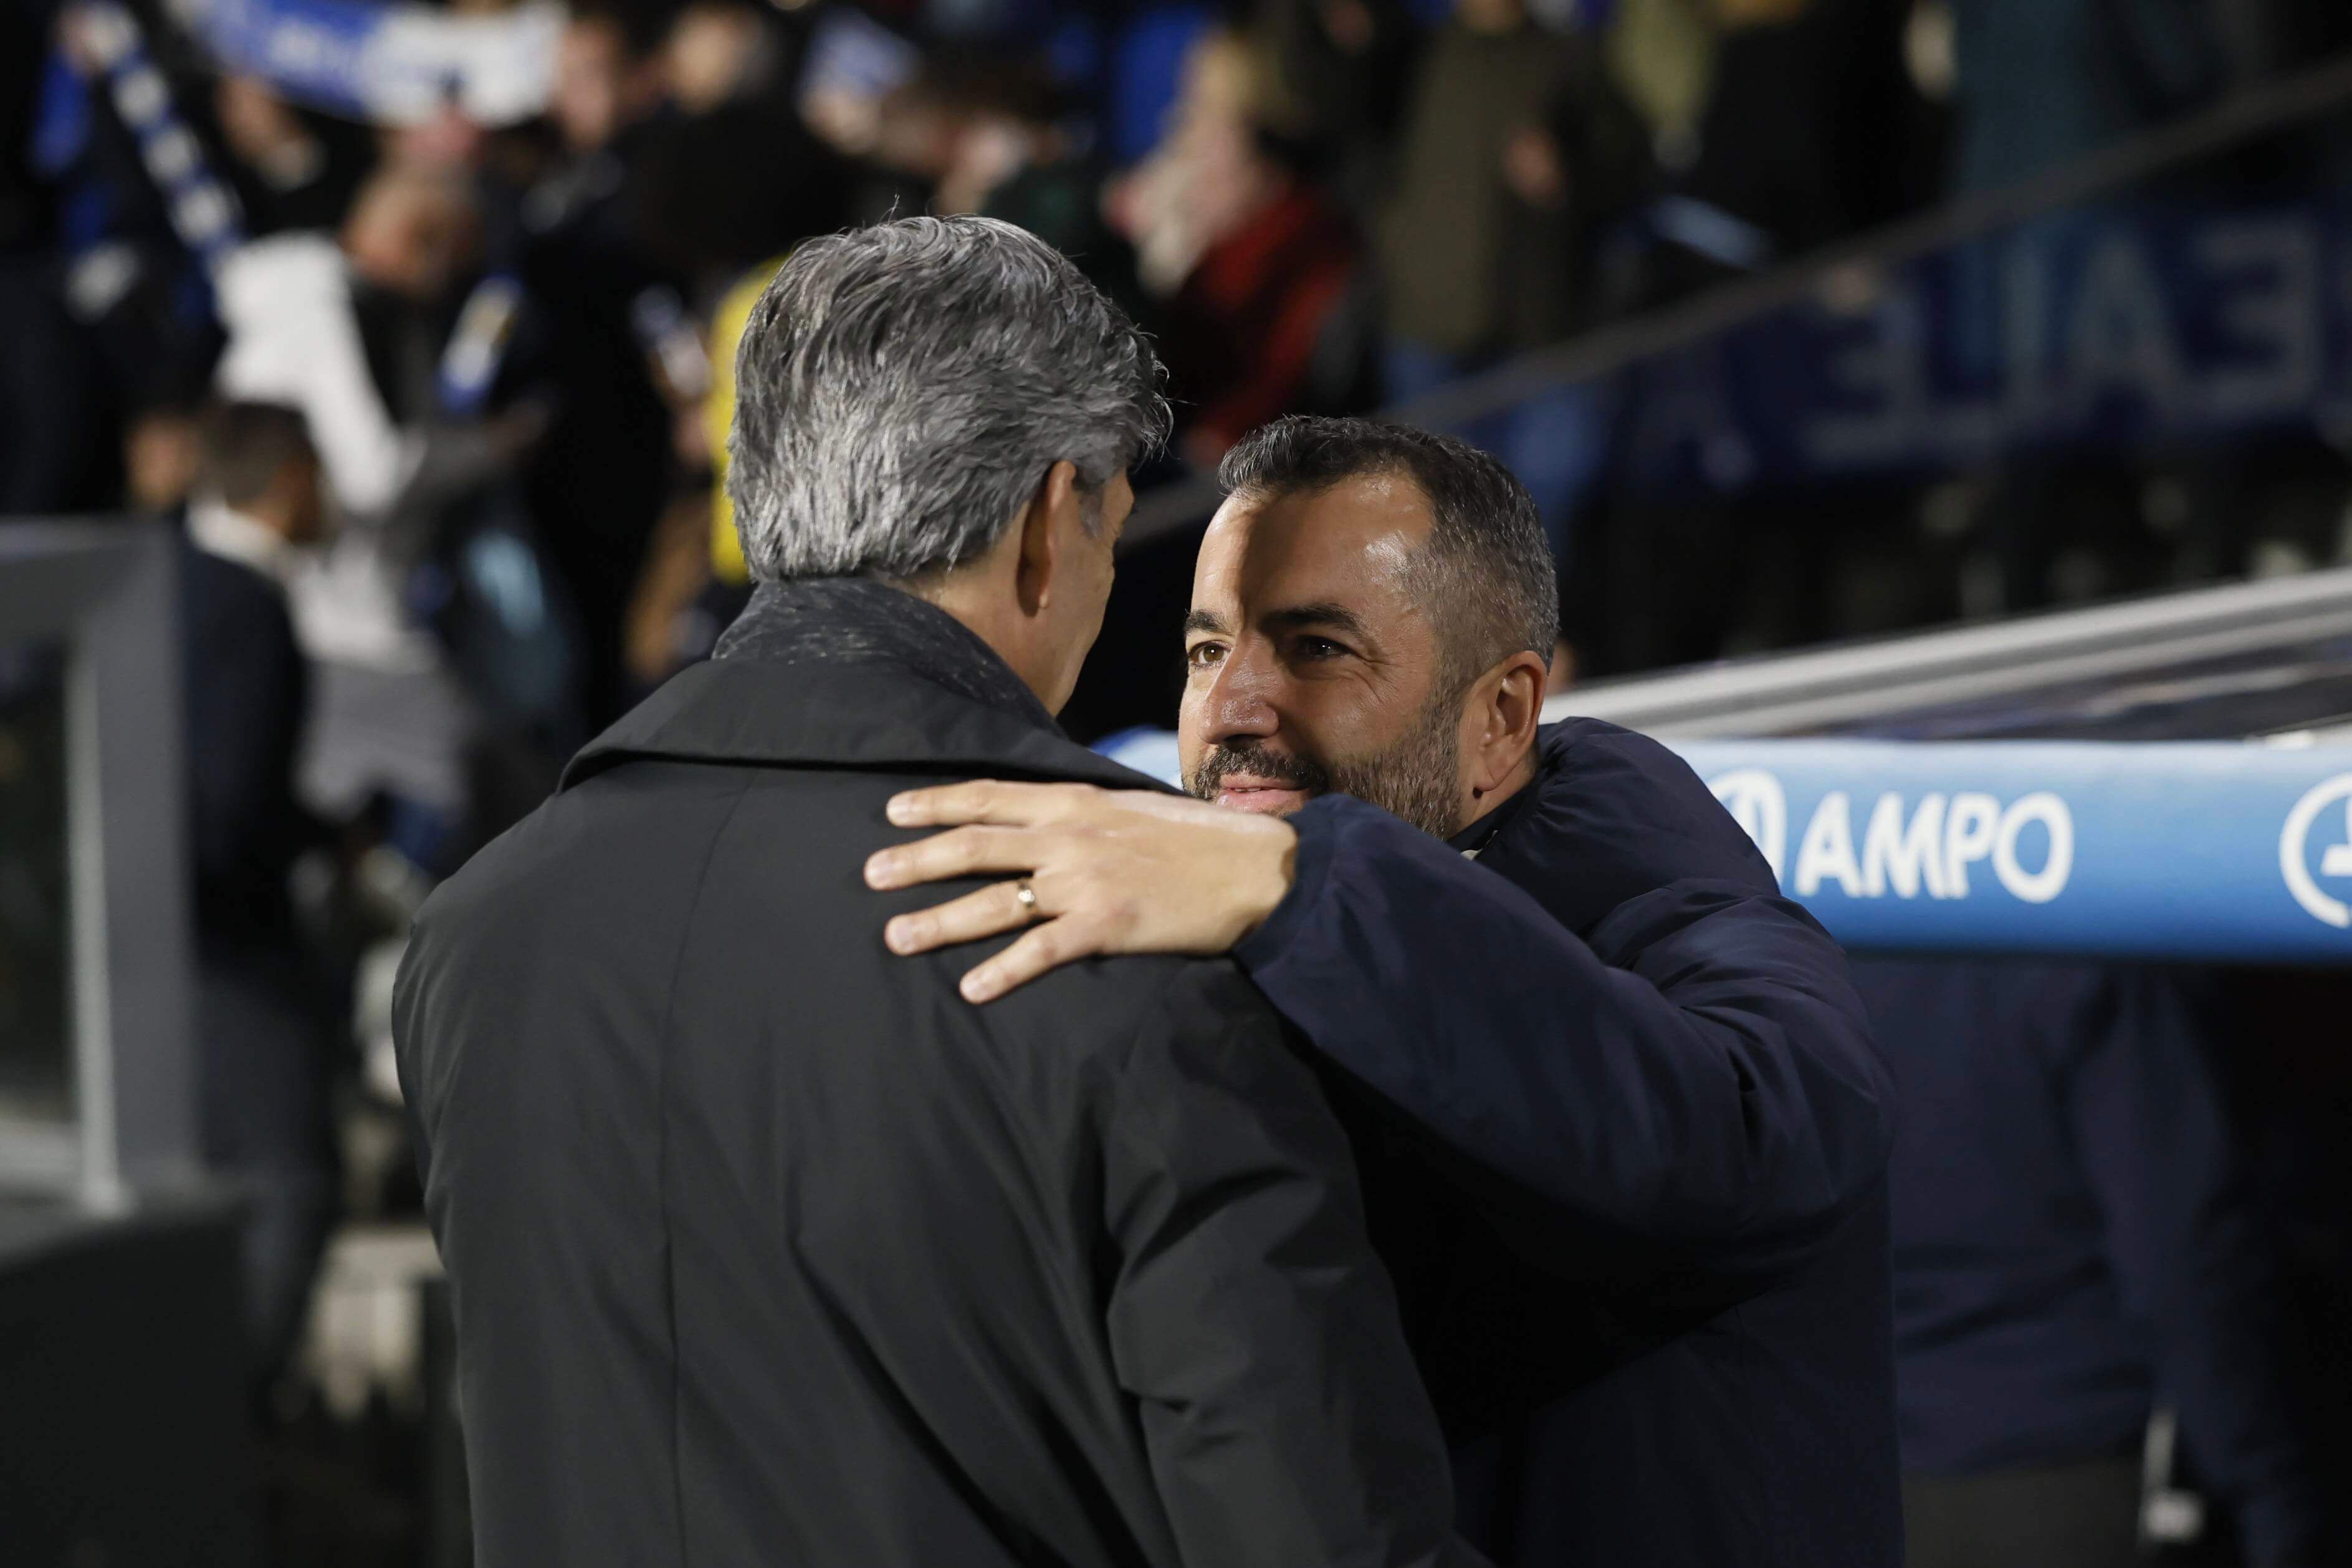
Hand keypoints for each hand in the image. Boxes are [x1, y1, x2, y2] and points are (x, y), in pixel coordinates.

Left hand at [864, 782, 1298, 1001]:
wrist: (1256, 868)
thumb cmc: (1197, 840)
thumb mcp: (1130, 807)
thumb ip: (1081, 812)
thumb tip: (1042, 820)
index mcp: (1075, 800)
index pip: (987, 797)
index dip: (935, 804)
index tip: (892, 812)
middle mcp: (1069, 835)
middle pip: (974, 846)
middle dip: (916, 860)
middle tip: (869, 875)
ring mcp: (1085, 881)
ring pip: (995, 901)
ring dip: (939, 920)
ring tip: (896, 936)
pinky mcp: (1107, 925)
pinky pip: (1042, 950)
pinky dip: (1003, 971)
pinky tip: (970, 989)